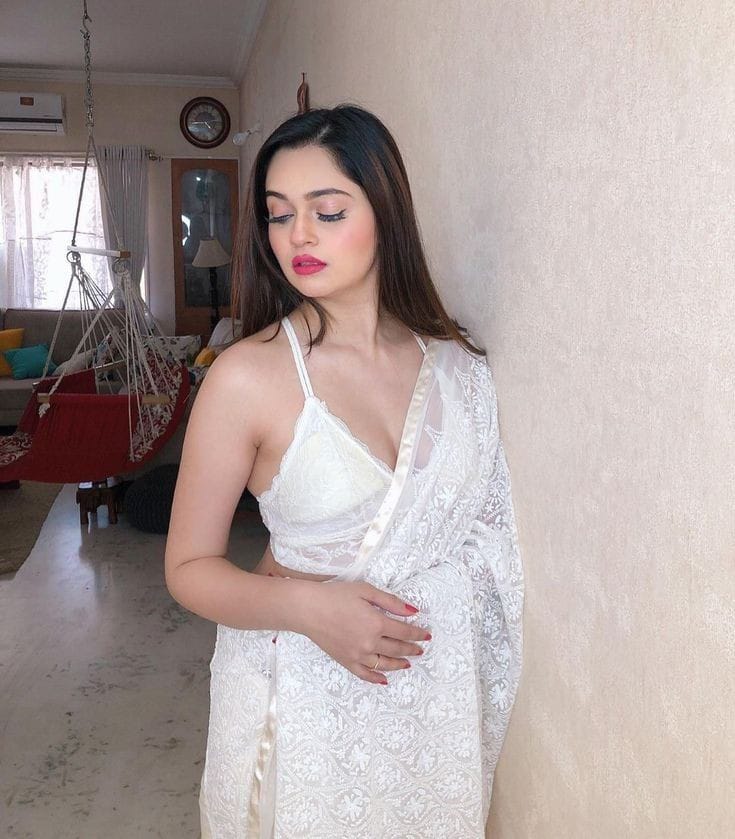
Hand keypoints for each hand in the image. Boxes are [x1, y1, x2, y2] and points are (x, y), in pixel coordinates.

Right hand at [293, 580, 430, 684]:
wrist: (308, 609)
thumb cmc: (336, 595)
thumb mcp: (366, 591)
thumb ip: (391, 602)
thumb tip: (413, 611)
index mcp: (376, 623)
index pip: (404, 632)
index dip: (418, 634)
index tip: (426, 635)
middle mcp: (369, 642)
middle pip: (397, 648)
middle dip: (411, 648)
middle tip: (420, 649)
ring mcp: (357, 655)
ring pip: (385, 664)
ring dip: (399, 664)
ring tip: (408, 662)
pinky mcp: (346, 661)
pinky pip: (365, 674)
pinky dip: (376, 679)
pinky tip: (384, 679)